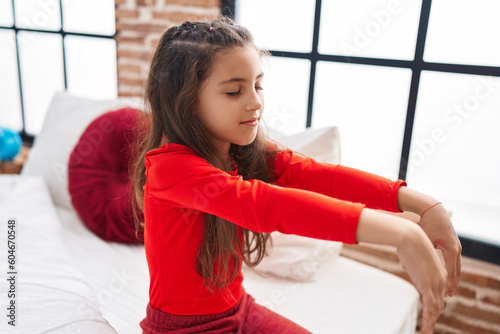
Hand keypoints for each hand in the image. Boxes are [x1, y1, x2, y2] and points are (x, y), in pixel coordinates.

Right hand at [356, 209, 446, 333]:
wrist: (410, 237)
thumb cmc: (408, 242)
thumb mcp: (411, 253)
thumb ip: (411, 260)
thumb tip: (404, 256)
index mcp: (438, 272)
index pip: (438, 293)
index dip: (435, 303)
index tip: (431, 312)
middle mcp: (441, 280)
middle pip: (439, 303)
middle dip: (434, 316)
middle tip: (429, 327)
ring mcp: (436, 284)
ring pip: (436, 308)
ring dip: (431, 322)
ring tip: (427, 331)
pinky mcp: (429, 287)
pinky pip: (430, 309)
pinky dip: (429, 321)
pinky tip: (426, 329)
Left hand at [418, 203, 461, 296]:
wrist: (433, 209)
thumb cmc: (426, 223)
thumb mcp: (422, 239)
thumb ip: (415, 251)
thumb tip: (402, 265)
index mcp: (450, 249)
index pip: (451, 270)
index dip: (448, 283)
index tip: (445, 293)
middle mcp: (456, 248)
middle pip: (456, 270)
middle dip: (452, 283)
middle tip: (448, 295)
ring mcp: (456, 245)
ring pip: (456, 266)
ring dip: (453, 277)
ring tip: (449, 288)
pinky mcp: (453, 243)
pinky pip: (454, 260)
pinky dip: (451, 269)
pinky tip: (446, 275)